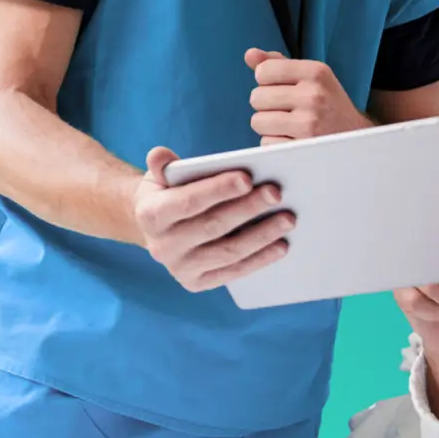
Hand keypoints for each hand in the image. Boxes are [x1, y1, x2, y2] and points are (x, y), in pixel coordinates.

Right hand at [133, 146, 294, 291]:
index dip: (217, 190)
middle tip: (276, 193)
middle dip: (247, 209)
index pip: (187, 202)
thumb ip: (162, 165)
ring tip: (288, 218)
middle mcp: (162, 247)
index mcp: (150, 215)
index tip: (247, 178)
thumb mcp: (159, 177)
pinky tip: (282, 245)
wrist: (156, 229)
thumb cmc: (167, 193)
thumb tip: (160, 154)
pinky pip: (234, 272)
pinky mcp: (198, 283)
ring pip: (228, 252)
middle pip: (212, 227)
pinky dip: (260, 259)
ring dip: (261, 235)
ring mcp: (181, 269)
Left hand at [246, 48, 371, 145]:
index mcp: (316, 72)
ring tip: (291, 126)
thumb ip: (279, 64)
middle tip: (288, 110)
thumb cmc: (328, 105)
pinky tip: (294, 140)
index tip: (283, 89)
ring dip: (269, 126)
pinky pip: (265, 143)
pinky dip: (275, 143)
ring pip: (257, 121)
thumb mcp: (313, 78)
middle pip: (256, 97)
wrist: (357, 140)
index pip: (263, 71)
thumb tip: (249, 54)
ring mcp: (308, 123)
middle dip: (267, 105)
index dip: (267, 82)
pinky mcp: (301, 148)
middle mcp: (313, 94)